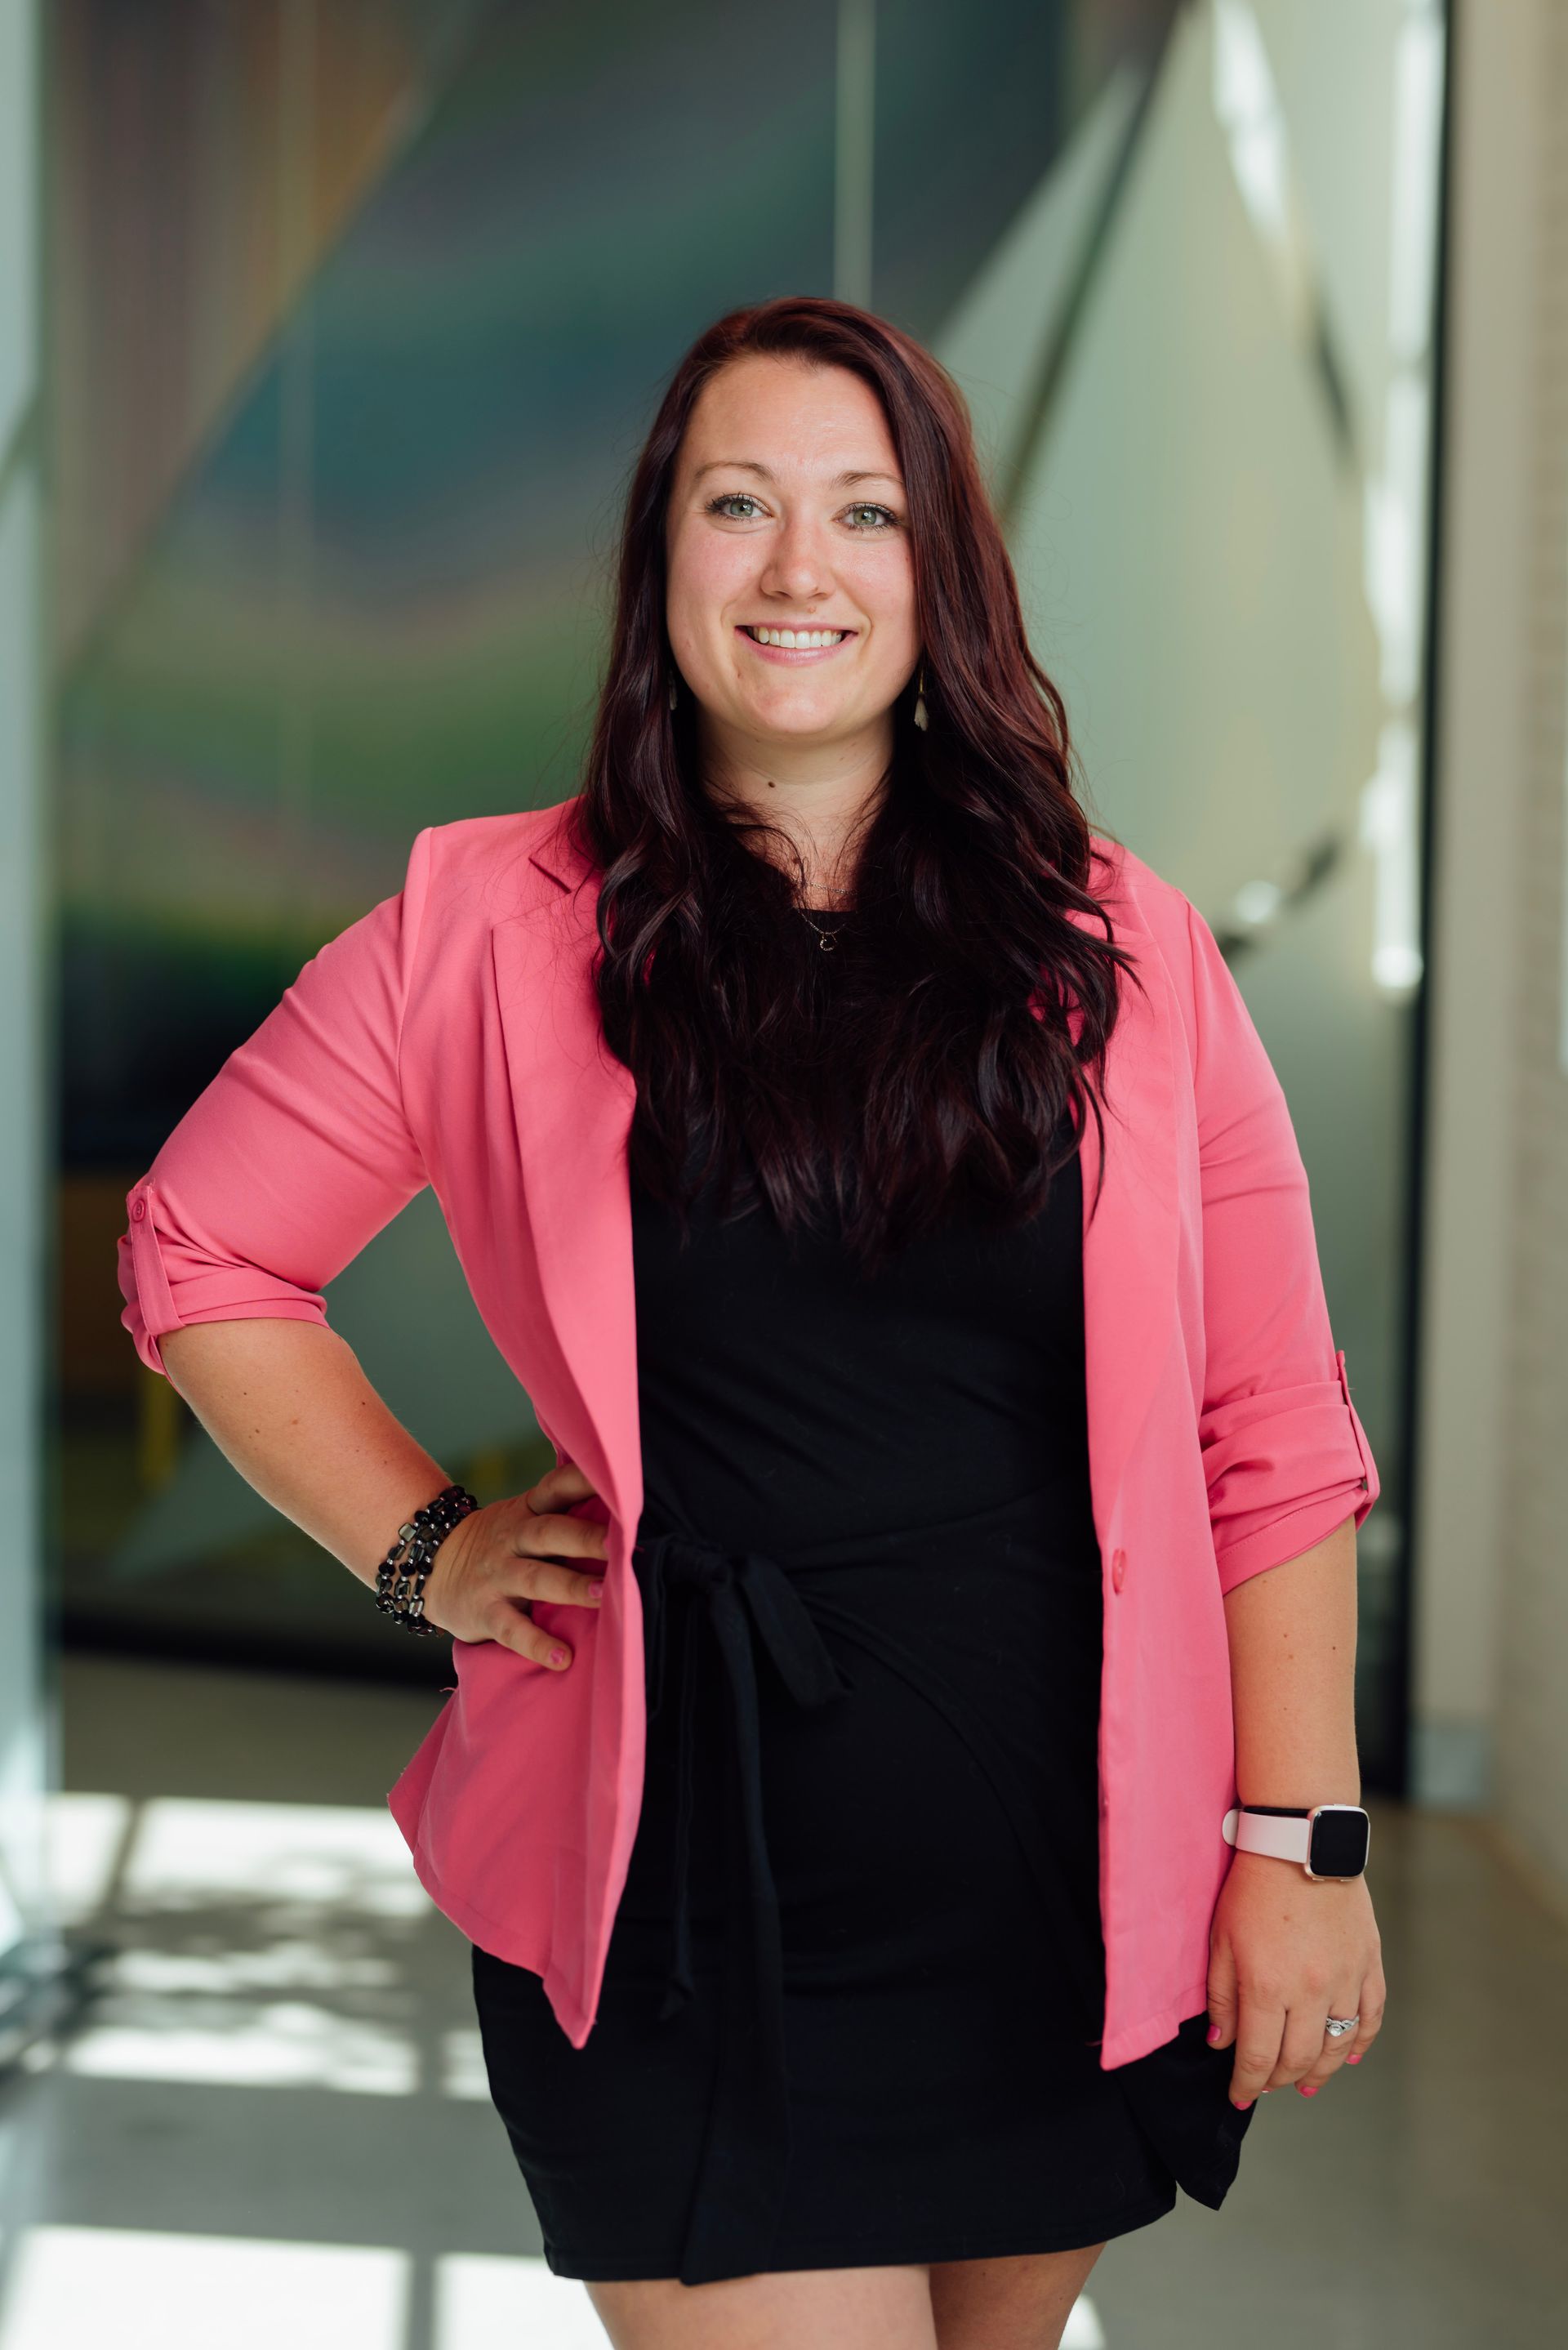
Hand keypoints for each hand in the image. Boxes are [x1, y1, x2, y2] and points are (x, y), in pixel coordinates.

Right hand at [418, 1460, 607, 1669]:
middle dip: (585, 1537)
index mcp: (526, 1511)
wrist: (430, 1567)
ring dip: (571, 1586)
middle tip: (621, 1543)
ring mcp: (497, 1576)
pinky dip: (537, 1644)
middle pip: (550, 1533)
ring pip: (536, 1579)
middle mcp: (512, 1539)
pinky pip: (512, 1630)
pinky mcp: (485, 1612)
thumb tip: (622, 1510)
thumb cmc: (498, 1542)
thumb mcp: (520, 1516)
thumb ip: (561, 1512)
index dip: (582, 1481)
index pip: (555, 1488)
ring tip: (603, 1595)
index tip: (615, 1480)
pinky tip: (563, 1659)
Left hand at [1205, 1849, 1386, 2106]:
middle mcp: (1310, 1991)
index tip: (1238, 2095)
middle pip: (1299, 2059)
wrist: (1301, 1843)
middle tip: (1266, 2086)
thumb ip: (1221, 1997)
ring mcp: (1345, 1979)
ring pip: (1338, 2046)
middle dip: (1278, 2080)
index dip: (1247, 2084)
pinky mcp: (1369, 1964)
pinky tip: (1348, 2056)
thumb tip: (1221, 2042)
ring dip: (1320, 2072)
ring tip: (1304, 2084)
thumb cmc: (1252, 1889)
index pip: (1258, 2057)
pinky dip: (1361, 2043)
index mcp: (1267, 1986)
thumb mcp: (1221, 1940)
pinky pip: (1371, 2017)